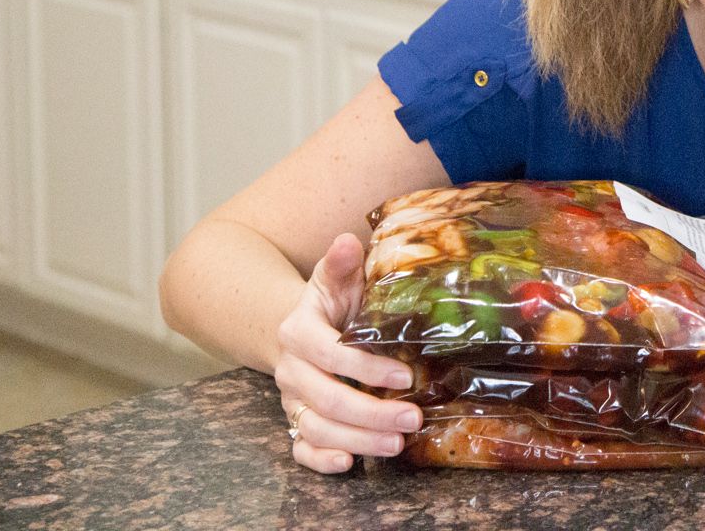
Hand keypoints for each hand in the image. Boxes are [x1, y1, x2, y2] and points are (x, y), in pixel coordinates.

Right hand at [273, 232, 423, 473]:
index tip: (406, 377)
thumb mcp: (336, 279)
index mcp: (299, 331)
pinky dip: (321, 459)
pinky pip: (301, 446)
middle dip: (371, 413)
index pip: (331, 354)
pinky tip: (349, 463)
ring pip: (316, 427)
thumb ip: (341, 263)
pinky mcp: (295, 419)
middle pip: (326, 398)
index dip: (366, 368)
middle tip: (413, 418)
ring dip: (357, 440)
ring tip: (397, 444)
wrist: (303, 326)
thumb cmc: (332, 303)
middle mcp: (291, 369)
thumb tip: (347, 241)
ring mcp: (291, 398)